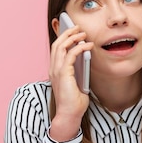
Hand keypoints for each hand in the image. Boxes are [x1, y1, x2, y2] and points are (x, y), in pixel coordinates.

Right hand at [48, 25, 93, 140]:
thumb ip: (79, 71)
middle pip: (57, 44)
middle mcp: (53, 69)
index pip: (56, 50)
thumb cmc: (74, 103)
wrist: (69, 115)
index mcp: (55, 71)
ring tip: (82, 33)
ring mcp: (57, 71)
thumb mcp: (78, 83)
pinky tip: (88, 45)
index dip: (63, 38)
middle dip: (67, 33)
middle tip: (77, 27)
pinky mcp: (63, 74)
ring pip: (61, 47)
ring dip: (72, 37)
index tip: (72, 31)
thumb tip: (86, 60)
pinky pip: (70, 55)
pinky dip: (79, 47)